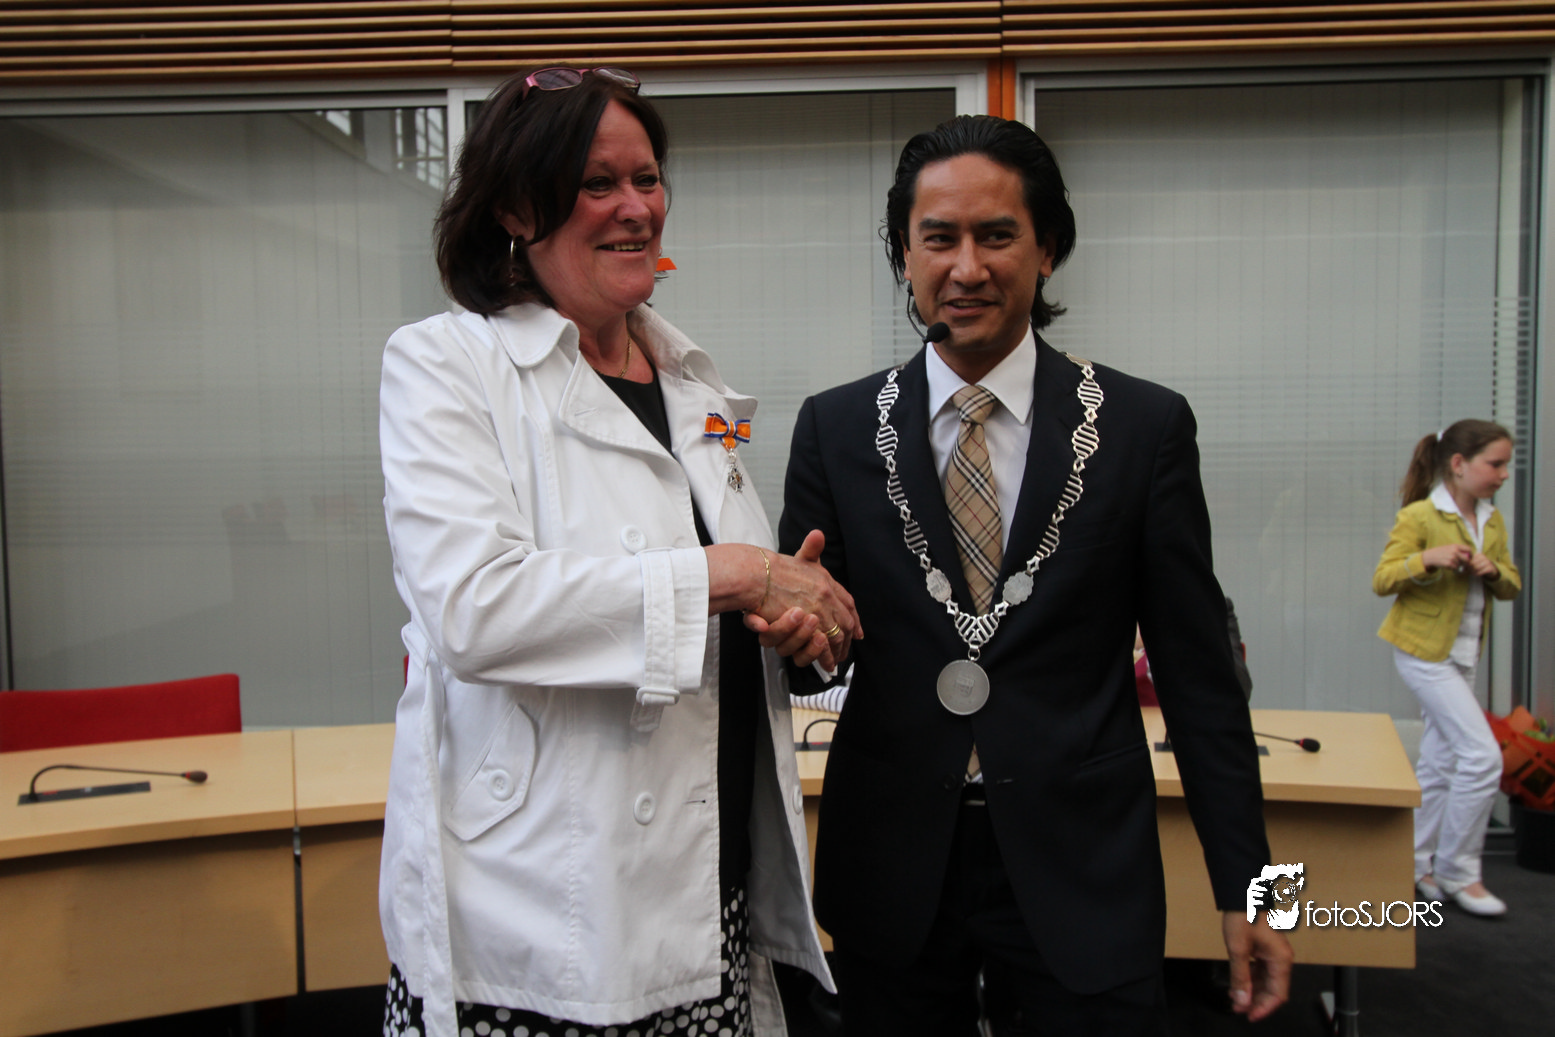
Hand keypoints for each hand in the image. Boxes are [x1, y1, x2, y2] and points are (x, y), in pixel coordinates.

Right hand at [710, 531, 860, 669]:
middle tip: (846, 651)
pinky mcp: (805, 623)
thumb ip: (810, 549)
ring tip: (837, 658)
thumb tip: (819, 534)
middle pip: (846, 621)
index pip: (848, 601)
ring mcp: (817, 609)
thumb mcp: (795, 554)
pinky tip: (828, 663)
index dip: (854, 618)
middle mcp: (826, 593)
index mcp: (825, 579)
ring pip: (834, 635)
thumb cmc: (771, 567)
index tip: (858, 631)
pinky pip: (819, 645)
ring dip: (836, 649)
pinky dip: (824, 655)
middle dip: (847, 639)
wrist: (755, 574)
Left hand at [1222, 912, 1292, 1021]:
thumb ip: (1240, 977)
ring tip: (1236, 997)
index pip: (1278, 994)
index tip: (1250, 1015)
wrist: (1244, 894)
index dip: (1264, 1008)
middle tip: (1238, 1007)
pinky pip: (1261, 970)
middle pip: (1273, 989)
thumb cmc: (1245, 915)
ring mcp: (1274, 953)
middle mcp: (1281, 958)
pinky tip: (1239, 983)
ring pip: (1266, 980)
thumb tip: (1242, 999)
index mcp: (1281, 960)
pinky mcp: (1266, 949)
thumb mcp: (1238, 950)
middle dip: (1256, 1001)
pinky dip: (1251, 979)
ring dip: (1252, 991)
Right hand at [1421, 544, 1470, 571]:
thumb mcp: (1449, 547)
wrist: (1430, 556)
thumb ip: (1458, 550)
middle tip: (1463, 564)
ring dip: (1457, 566)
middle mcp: (1455, 551)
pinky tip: (1448, 565)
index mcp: (1455, 546)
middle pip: (1467, 559)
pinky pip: (1456, 568)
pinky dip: (1453, 568)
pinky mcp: (1449, 564)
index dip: (1471, 554)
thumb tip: (1468, 555)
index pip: (1468, 549)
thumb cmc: (1440, 552)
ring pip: (1461, 565)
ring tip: (1450, 563)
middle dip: (1466, 563)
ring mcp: (1452, 558)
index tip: (1470, 558)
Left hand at [1467, 552, 1499, 579]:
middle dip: (1469, 569)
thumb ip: (1469, 564)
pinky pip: (1481, 572)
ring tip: (1472, 573)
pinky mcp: (1490, 568)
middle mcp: (1484, 557)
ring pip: (1476, 568)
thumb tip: (1462, 568)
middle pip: (1472, 564)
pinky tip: (1477, 574)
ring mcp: (1488, 562)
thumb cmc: (1481, 566)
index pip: (1470, 560)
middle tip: (1468, 572)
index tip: (1465, 568)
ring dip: (1473, 572)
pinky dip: (1477, 574)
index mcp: (1479, 555)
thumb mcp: (1475, 563)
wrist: (1492, 570)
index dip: (1466, 565)